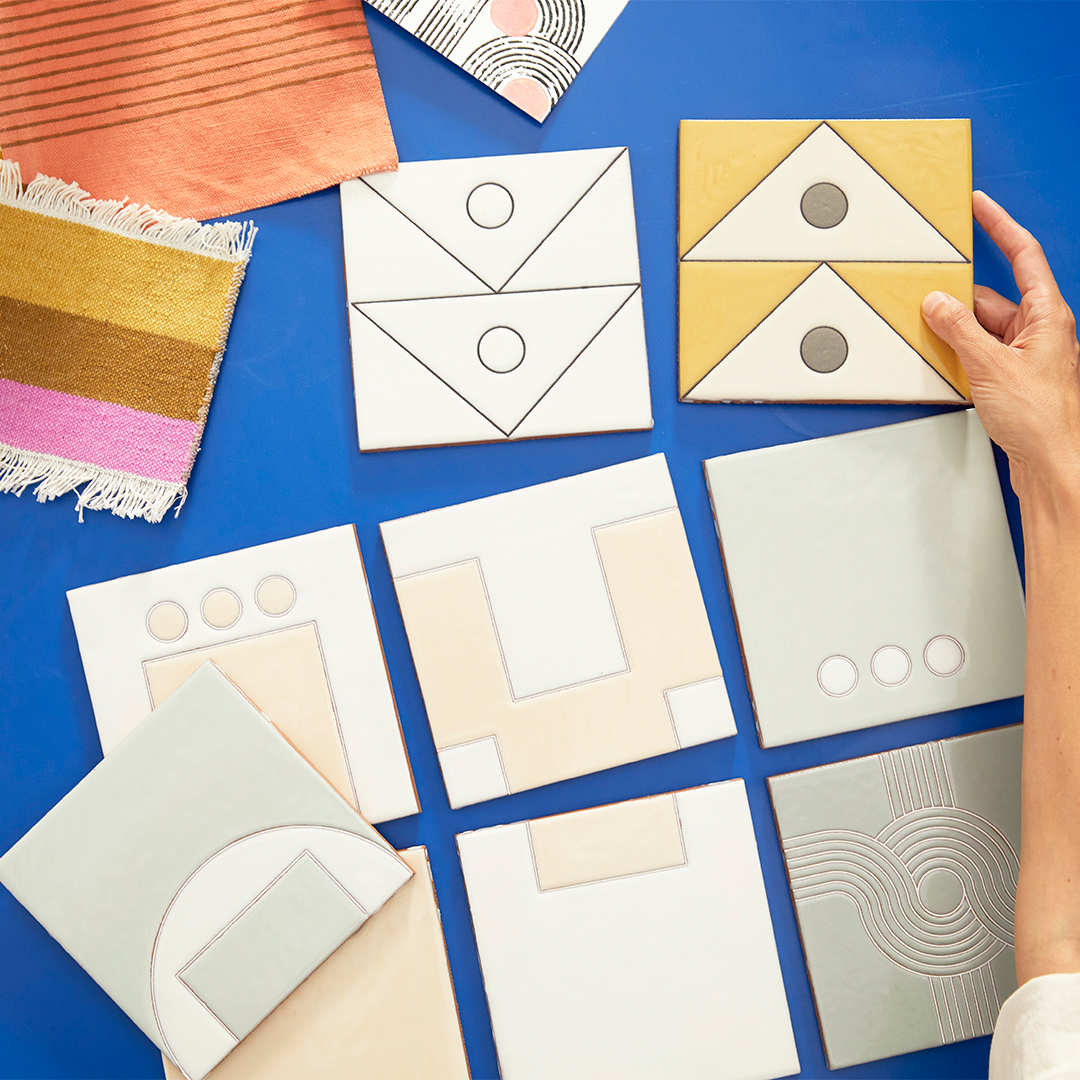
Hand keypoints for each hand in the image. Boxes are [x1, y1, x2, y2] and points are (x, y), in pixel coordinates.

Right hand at [922, 191, 1079, 500]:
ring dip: (957, 333)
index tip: (981, 205)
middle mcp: (1040, 331)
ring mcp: (1027, 355)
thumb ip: (959, 331)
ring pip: (983, 328)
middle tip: (930, 297)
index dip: (1000, 226)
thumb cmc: (1041, 419)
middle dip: (959, 300)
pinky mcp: (1014, 379)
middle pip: (993, 298)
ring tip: (934, 339)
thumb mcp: (989, 366)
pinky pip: (982, 353)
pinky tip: (946, 364)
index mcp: (1047, 315)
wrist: (1052, 463)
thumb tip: (938, 304)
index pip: (1023, 255)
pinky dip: (961, 354)